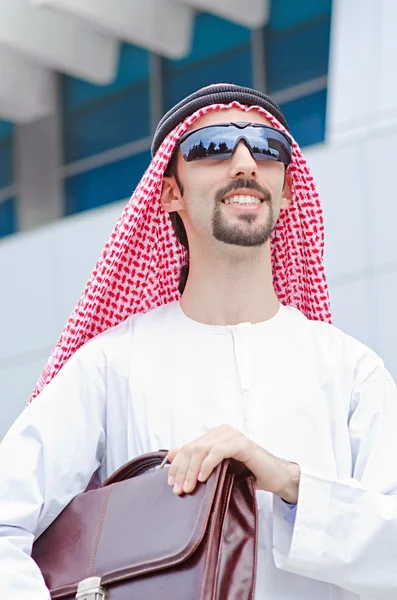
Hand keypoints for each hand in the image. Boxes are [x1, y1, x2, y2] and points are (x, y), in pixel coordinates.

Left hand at [166, 425, 299, 502]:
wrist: (274, 477)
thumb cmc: (248, 473)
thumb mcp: (218, 469)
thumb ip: (197, 460)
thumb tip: (171, 454)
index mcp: (215, 434)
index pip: (189, 447)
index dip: (177, 465)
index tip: (171, 482)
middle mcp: (222, 431)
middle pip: (193, 448)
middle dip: (182, 470)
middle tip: (178, 489)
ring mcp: (232, 435)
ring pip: (202, 449)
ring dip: (192, 470)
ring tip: (189, 487)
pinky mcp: (242, 443)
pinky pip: (218, 451)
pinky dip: (207, 465)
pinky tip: (202, 478)